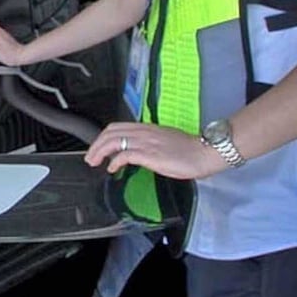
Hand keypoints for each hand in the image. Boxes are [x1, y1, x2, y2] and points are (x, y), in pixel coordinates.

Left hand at [84, 122, 226, 178]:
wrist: (205, 152)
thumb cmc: (190, 149)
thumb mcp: (165, 140)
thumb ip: (149, 143)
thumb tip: (138, 152)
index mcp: (147, 128)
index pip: (117, 127)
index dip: (103, 137)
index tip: (98, 148)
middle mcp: (144, 132)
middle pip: (110, 132)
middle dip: (96, 145)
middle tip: (90, 158)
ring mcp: (146, 142)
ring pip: (113, 141)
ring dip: (99, 152)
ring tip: (95, 163)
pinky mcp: (150, 154)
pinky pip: (124, 154)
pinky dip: (114, 161)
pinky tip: (112, 169)